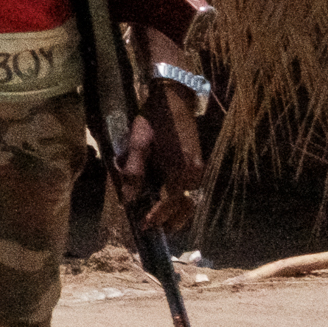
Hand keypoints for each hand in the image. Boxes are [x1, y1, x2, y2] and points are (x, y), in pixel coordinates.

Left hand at [122, 74, 209, 236]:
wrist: (175, 100)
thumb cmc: (153, 120)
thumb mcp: (138, 144)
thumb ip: (134, 173)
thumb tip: (128, 200)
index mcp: (180, 171)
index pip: (169, 204)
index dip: (156, 217)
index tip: (144, 227)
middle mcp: (194, 174)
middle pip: (183, 207)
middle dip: (167, 219)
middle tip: (150, 226)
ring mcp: (198, 169)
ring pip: (188, 200)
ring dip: (174, 211)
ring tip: (158, 217)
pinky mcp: (197, 164)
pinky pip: (188, 188)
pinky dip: (177, 198)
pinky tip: (163, 197)